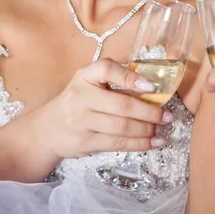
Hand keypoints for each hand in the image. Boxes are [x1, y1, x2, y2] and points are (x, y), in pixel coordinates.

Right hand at [32, 59, 170, 159]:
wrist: (47, 130)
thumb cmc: (78, 101)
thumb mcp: (89, 83)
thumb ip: (114, 81)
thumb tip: (153, 88)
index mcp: (84, 76)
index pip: (106, 69)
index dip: (130, 77)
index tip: (151, 87)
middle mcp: (80, 96)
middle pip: (121, 105)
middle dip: (149, 112)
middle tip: (167, 115)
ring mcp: (81, 121)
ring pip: (121, 127)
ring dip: (147, 130)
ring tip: (162, 129)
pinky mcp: (84, 142)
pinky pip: (116, 144)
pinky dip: (138, 144)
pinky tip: (153, 143)